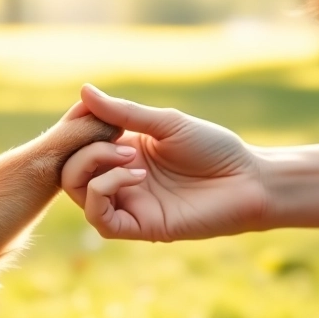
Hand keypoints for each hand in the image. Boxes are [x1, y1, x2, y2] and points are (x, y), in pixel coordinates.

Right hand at [60, 85, 269, 240]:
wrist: (248, 180)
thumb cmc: (214, 148)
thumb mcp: (166, 123)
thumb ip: (124, 113)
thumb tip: (84, 91)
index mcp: (123, 151)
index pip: (78, 142)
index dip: (75, 126)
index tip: (86, 108)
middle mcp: (120, 178)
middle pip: (70, 167)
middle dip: (81, 146)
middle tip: (115, 136)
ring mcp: (128, 203)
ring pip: (77, 191)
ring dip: (93, 166)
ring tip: (130, 155)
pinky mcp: (139, 226)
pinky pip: (100, 217)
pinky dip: (104, 190)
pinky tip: (134, 174)